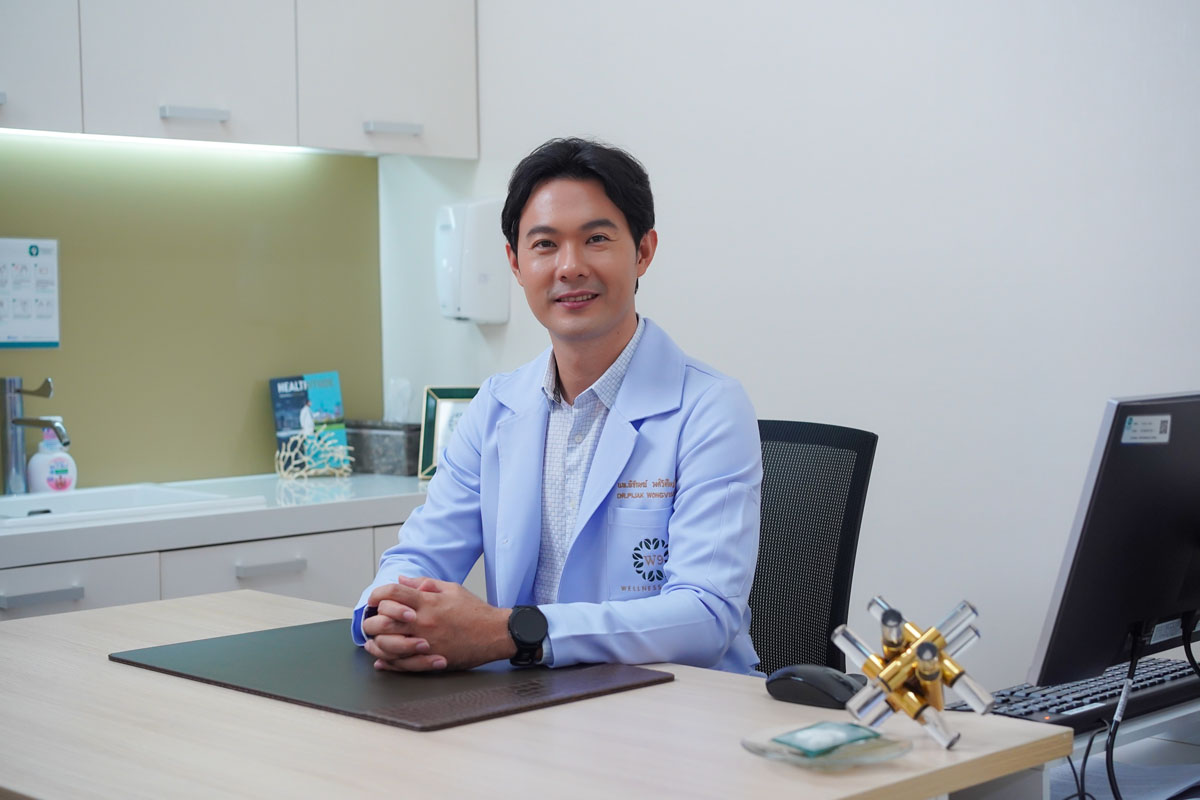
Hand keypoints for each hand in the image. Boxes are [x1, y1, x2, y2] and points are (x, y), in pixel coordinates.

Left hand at [362, 576, 515, 671]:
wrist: (496, 634)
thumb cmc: (476, 612)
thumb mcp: (452, 589)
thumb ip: (425, 584)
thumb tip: (402, 579)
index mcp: (428, 602)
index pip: (392, 593)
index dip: (378, 595)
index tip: (375, 600)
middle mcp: (423, 622)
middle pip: (383, 620)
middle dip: (371, 620)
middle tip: (372, 621)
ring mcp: (426, 643)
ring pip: (388, 645)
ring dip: (376, 643)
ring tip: (373, 641)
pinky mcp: (431, 660)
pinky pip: (402, 664)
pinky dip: (387, 663)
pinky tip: (382, 660)